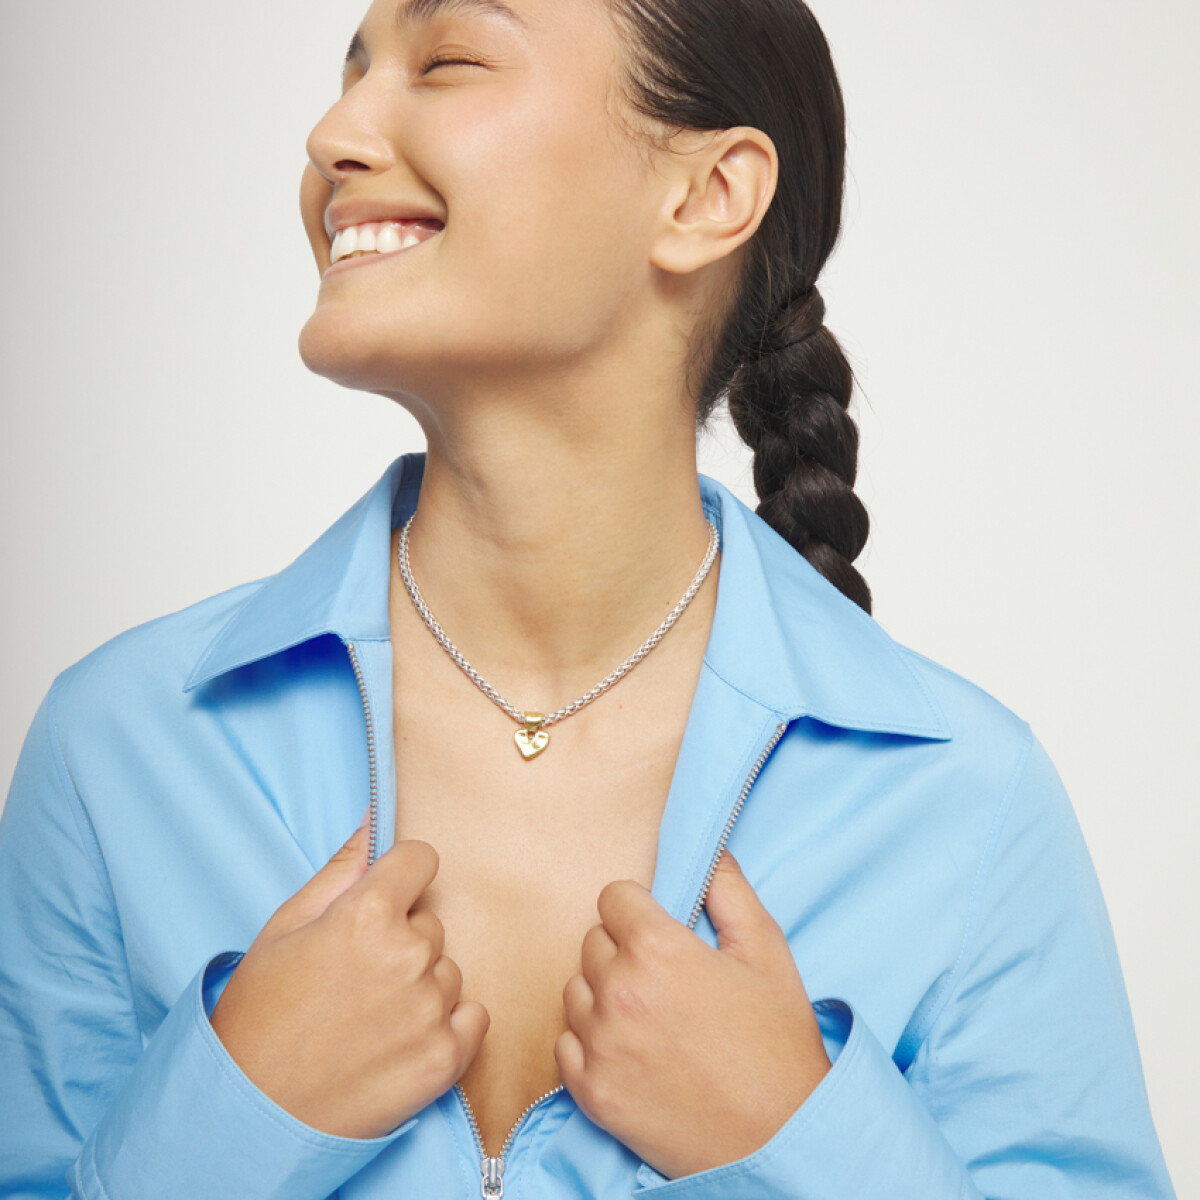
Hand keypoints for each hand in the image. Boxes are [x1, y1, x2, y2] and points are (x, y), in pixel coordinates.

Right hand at [210, 811, 488, 1138]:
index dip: (400, 876)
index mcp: (366, 915)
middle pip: (430, 920)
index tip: (385, 897)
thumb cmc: (259, 1015)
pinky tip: (401, 1039)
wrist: (251, 1113)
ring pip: (447, 970)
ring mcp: (430, 1010)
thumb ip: (340, 869)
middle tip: (355, 975)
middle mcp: (407, 957)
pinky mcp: (445, 1057)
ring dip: (421, 984)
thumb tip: (374, 819)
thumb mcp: (284, 927)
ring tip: (369, 1014)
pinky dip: (446, 1025)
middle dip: (402, 937)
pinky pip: (472, 1016)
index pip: (421, 859)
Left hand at [554, 849, 830, 1179]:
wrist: (781, 1138)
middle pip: (592, 942)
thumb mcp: (766, 952)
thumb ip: (729, 890)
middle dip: (623, 950)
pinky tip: (630, 1050)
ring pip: (576, 990)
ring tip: (650, 1016)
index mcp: (657, 950)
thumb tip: (708, 852)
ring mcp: (599, 1044)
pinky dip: (590, 1043)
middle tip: (664, 978)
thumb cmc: (778, 1044)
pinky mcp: (589, 1091)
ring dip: (603, 994)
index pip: (612, 897)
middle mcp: (618, 992)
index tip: (659, 927)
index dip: (638, 908)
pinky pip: (565, 1044)